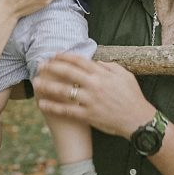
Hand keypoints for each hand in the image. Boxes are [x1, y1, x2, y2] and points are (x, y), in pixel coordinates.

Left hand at [33, 53, 154, 138]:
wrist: (138, 119)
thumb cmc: (133, 96)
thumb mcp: (124, 75)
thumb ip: (109, 67)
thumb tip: (95, 62)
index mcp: (102, 74)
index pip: (80, 61)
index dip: (65, 56)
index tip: (54, 54)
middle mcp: (94, 85)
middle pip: (68, 72)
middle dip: (52, 67)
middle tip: (40, 64)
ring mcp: (90, 101)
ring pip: (64, 91)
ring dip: (48, 85)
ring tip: (35, 82)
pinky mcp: (88, 115)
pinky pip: (66, 110)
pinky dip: (53, 107)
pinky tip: (42, 103)